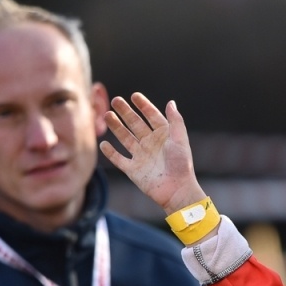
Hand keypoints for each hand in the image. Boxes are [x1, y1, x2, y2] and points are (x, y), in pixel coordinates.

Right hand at [100, 92, 206, 215]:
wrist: (177, 190)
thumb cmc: (181, 165)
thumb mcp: (180, 140)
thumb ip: (176, 121)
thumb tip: (171, 102)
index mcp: (163, 136)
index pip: (152, 116)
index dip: (143, 106)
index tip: (134, 95)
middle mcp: (151, 144)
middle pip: (135, 124)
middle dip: (125, 112)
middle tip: (115, 100)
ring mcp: (141, 156)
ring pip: (125, 138)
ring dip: (116, 127)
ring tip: (107, 115)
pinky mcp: (133, 170)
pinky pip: (119, 159)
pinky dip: (111, 152)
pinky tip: (103, 144)